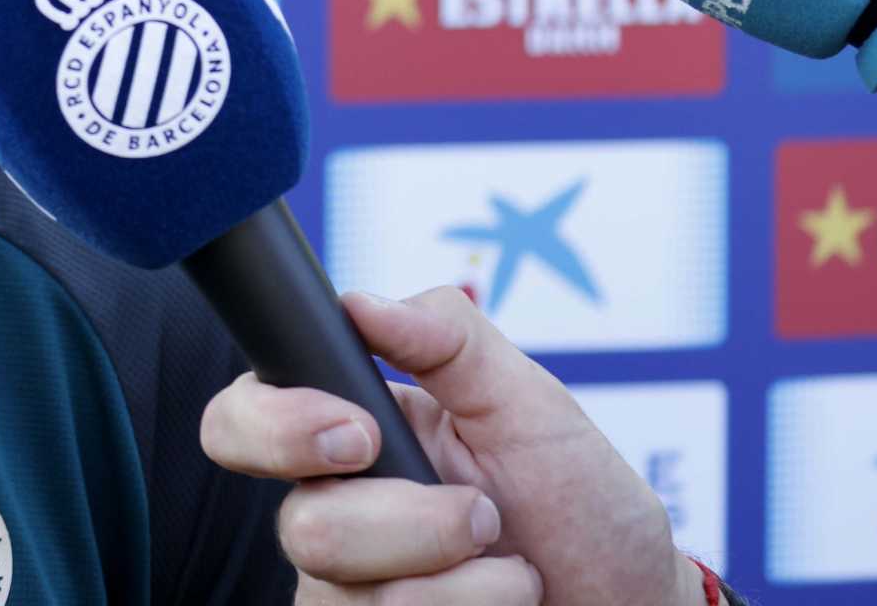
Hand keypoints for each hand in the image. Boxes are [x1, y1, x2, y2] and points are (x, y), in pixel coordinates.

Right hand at [201, 286, 701, 604]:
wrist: (631, 602)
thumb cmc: (583, 505)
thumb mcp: (530, 404)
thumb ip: (451, 340)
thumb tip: (360, 301)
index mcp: (351, 434)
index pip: (244, 420)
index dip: (275, 427)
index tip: (360, 434)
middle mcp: (336, 513)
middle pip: (302, 525)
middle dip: (407, 524)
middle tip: (480, 515)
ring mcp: (353, 592)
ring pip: (345, 594)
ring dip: (458, 586)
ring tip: (517, 572)